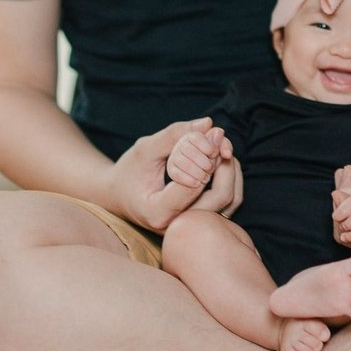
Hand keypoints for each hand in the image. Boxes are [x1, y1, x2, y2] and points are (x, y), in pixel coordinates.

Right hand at [105, 117, 229, 231]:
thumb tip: (209, 123)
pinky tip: (219, 157)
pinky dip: (229, 178)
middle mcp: (179, 227)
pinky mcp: (202, 222)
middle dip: (222, 161)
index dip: (208, 156)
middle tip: (218, 135)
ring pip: (229, 200)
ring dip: (230, 169)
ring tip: (219, 144)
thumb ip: (174, 135)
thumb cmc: (128, 172)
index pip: (194, 184)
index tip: (212, 132)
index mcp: (158, 213)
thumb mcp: (145, 149)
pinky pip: (228, 202)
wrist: (119, 197)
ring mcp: (193, 227)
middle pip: (220, 196)